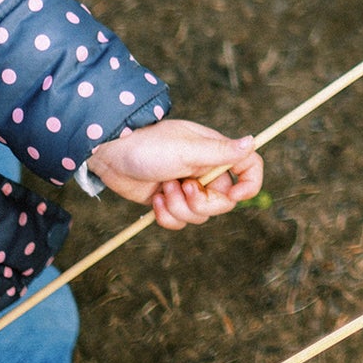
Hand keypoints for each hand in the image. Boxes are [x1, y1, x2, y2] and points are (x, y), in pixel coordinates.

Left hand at [84, 119, 262, 228]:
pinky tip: (155, 199)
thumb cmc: (149, 145)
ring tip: (163, 190)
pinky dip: (166, 216)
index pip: (249, 168)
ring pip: (199, 216)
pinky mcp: (168, 201)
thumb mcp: (187, 149)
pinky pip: (178, 222)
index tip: (235, 195)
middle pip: (223, 203)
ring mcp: (186, 187)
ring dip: (179, 208)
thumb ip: (221, 151)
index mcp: (215, 154)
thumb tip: (253, 141)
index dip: (250, 185)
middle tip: (181, 187)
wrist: (110, 153)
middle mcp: (205, 172)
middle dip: (200, 203)